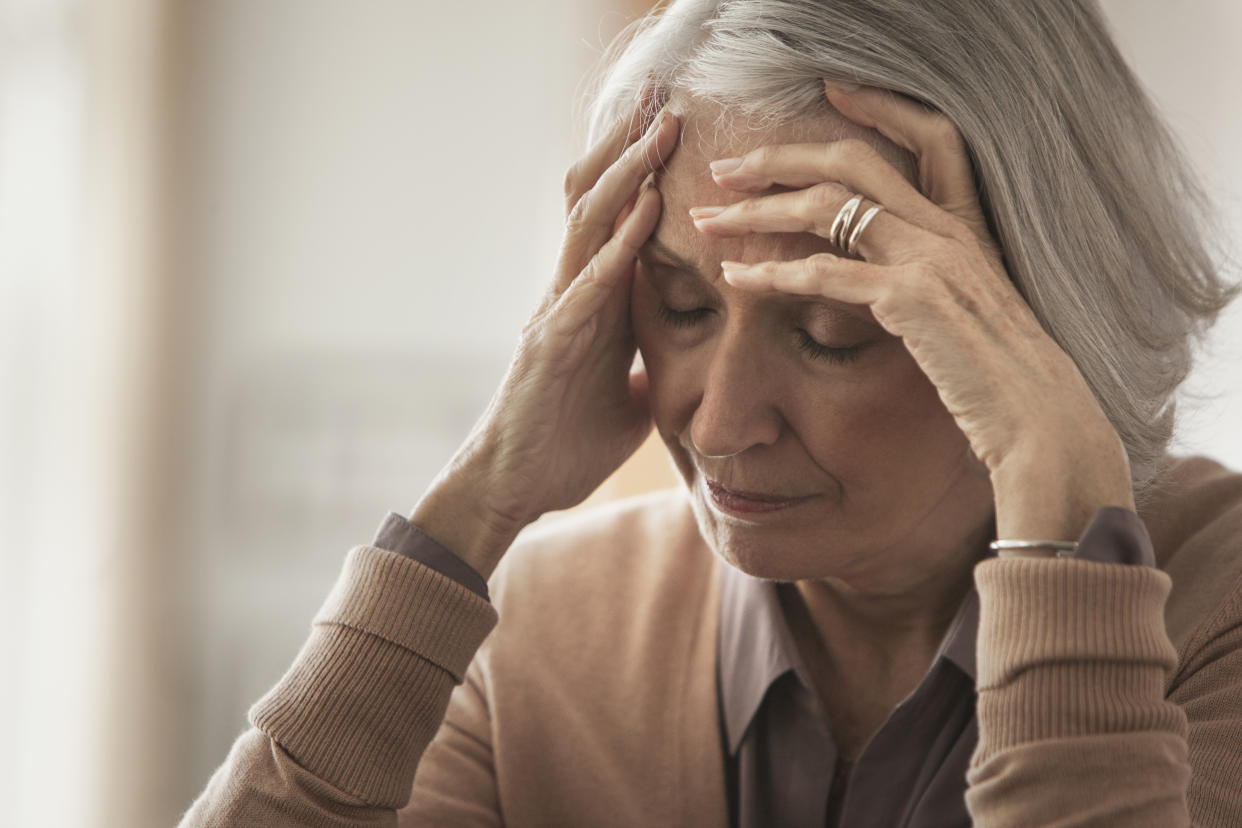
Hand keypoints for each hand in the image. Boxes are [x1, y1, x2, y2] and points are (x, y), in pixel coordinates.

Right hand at [413, 88, 680, 574]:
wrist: (513, 488)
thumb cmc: (565, 445)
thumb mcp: (628, 398)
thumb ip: (647, 365)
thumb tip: (682, 358)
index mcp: (592, 303)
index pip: (616, 220)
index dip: (640, 171)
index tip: (671, 126)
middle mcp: (571, 293)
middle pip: (598, 202)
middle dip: (630, 147)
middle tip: (663, 95)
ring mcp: (558, 312)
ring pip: (590, 225)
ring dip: (629, 173)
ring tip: (660, 125)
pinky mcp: (552, 342)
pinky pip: (591, 283)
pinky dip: (621, 242)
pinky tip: (648, 207)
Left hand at [689, 81, 1132, 541]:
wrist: (1041, 419)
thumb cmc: (1001, 378)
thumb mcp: (969, 314)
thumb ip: (927, 284)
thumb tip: (884, 285)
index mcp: (968, 226)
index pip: (933, 136)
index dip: (883, 106)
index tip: (831, 91)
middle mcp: (949, 230)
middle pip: (854, 162)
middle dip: (780, 158)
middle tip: (725, 168)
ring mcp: (931, 259)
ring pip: (826, 207)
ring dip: (757, 210)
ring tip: (709, 221)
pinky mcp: (911, 299)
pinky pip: (824, 274)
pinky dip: (771, 274)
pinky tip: (737, 277)